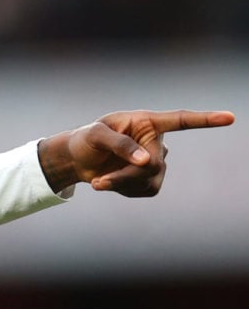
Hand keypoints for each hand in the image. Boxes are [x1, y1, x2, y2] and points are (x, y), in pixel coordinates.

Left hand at [37, 109, 234, 196]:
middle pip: (154, 164)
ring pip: (149, 180)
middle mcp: (156, 141)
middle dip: (126, 176)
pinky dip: (123, 190)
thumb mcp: (95, 136)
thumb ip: (119, 144)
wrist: (79, 160)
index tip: (229, 118)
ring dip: (121, 185)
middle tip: (100, 182)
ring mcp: (156, 161)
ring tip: (100, 182)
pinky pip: (144, 191)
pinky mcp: (151, 180)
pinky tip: (111, 183)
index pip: (180, 120)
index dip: (205, 120)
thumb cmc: (87, 140)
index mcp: (146, 122)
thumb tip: (147, 161)